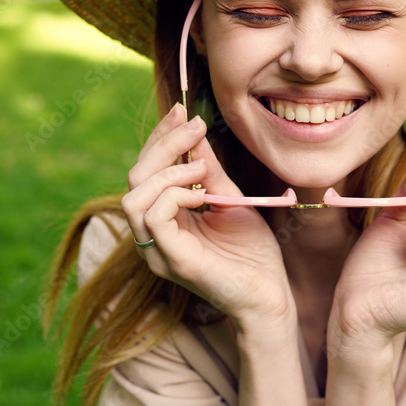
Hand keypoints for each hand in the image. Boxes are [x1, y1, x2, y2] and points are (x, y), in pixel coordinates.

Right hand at [121, 104, 294, 329]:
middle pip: (134, 177)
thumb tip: (194, 133)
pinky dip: (175, 194)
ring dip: (168, 171)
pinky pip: (153, 217)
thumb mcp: (230, 198)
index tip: (181, 111)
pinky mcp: (172, 260)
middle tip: (195, 127)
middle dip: (164, 144)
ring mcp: (158, 250)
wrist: (271, 294)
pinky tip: (201, 192)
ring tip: (202, 168)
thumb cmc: (253, 252)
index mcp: (163, 219)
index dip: (160, 138)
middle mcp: (152, 235)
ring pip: (134, 196)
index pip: (145, 170)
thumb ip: (209, 170)